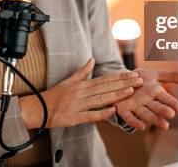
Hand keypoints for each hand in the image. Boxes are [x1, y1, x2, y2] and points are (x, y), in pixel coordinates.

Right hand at [19, 58, 142, 128]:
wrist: (39, 108)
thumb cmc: (54, 95)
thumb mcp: (68, 81)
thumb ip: (82, 71)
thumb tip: (92, 59)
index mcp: (82, 85)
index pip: (105, 79)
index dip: (120, 77)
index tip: (133, 74)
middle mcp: (82, 93)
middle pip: (106, 87)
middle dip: (123, 84)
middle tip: (139, 80)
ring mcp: (79, 105)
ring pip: (100, 99)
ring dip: (116, 95)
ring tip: (130, 92)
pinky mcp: (74, 117)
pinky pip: (90, 115)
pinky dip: (101, 113)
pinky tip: (112, 111)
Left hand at [115, 68, 177, 130]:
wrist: (120, 79)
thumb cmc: (140, 78)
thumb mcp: (157, 74)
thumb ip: (174, 76)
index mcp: (156, 92)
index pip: (166, 99)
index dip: (173, 103)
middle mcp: (147, 101)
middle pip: (156, 107)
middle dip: (163, 111)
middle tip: (171, 114)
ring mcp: (136, 106)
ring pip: (146, 114)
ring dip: (154, 119)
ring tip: (164, 125)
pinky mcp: (124, 109)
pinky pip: (129, 117)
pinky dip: (135, 122)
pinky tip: (142, 127)